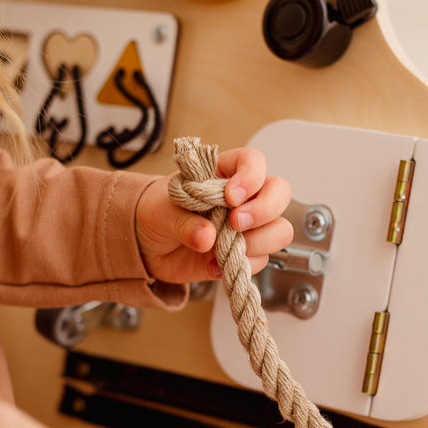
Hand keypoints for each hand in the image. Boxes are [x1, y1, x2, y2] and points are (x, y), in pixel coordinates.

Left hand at [135, 147, 292, 282]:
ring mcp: (247, 227)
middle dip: (264, 210)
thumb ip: (182, 221)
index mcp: (224, 173)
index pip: (253, 162)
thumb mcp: (160, 211)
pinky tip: (213, 265)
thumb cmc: (156, 212)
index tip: (231, 196)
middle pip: (279, 194)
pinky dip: (240, 266)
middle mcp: (243, 198)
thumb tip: (207, 237)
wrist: (147, 245)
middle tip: (235, 223)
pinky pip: (260, 260)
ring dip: (258, 242)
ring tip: (225, 249)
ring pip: (279, 230)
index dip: (250, 176)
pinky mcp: (244, 254)